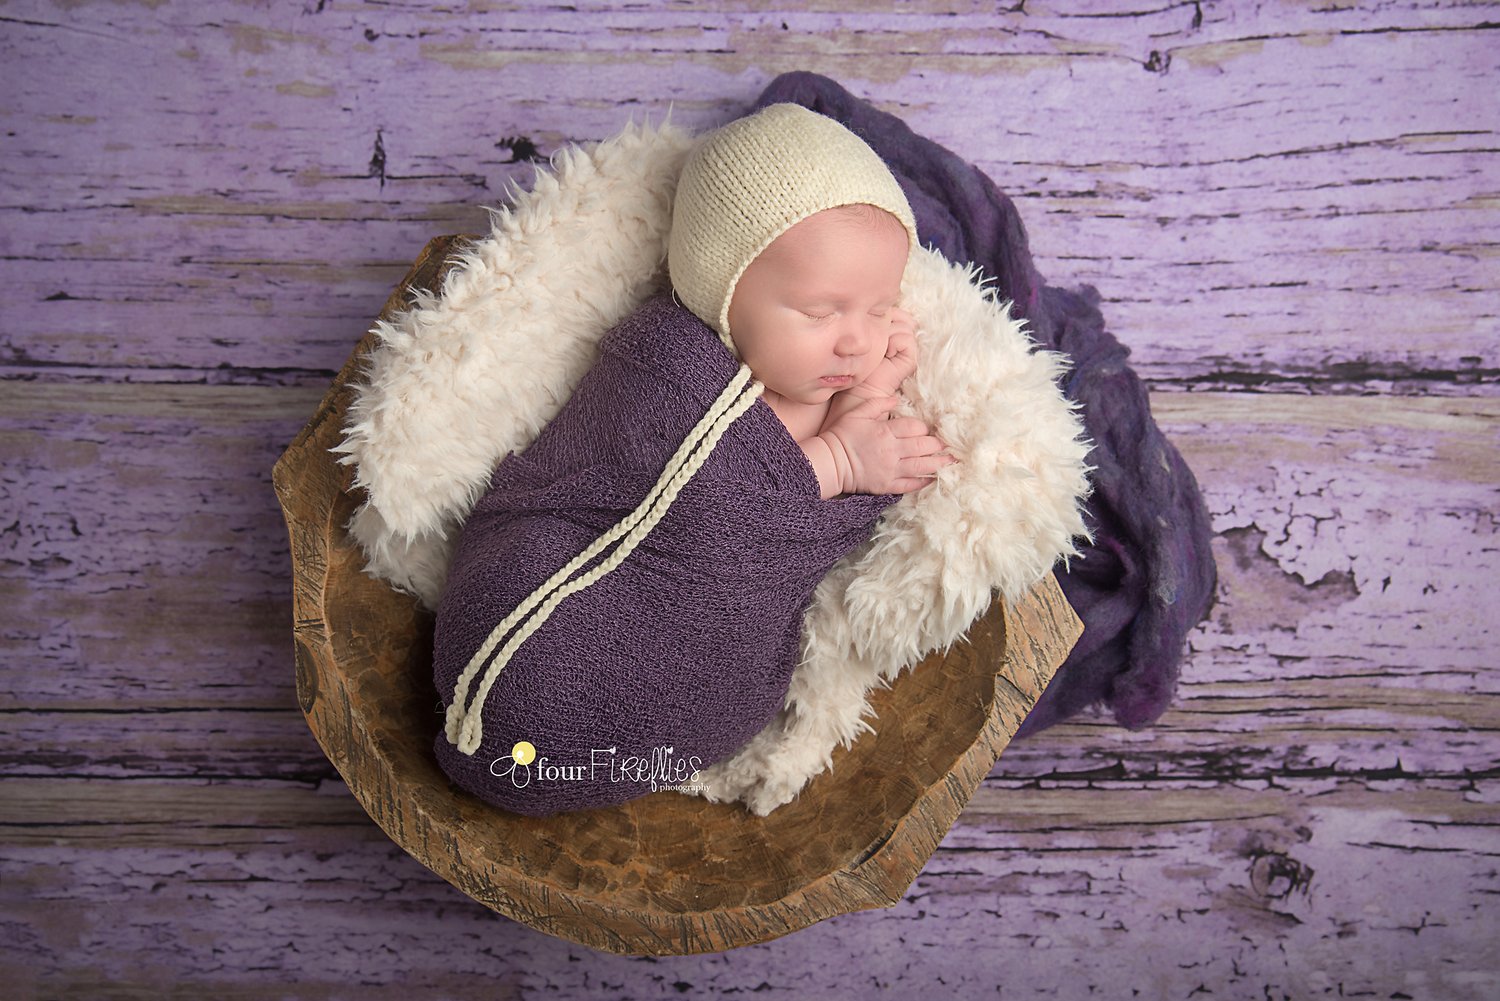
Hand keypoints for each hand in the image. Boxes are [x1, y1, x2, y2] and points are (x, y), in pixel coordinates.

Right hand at [819, 394, 957, 495]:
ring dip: (939, 463)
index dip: (924, 428)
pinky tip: (934, 478)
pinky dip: (924, 482)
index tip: (928, 430)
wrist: (829, 463)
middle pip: (923, 447)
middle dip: (938, 445)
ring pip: (921, 466)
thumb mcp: (858, 412)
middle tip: (950, 444)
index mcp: (885, 431)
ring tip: (952, 461)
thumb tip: (897, 398)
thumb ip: (878, 403)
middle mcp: (891, 451)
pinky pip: (910, 485)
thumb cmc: (842, 435)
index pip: (914, 428)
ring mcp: (890, 470)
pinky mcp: (887, 485)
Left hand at [842, 308, 918, 401]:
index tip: (869, 325)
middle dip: (886, 323)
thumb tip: (883, 304)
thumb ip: (874, 319)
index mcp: (891, 331)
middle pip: (901, 316)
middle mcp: (900, 338)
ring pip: (904, 326)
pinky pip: (906, 338)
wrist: (858, 388)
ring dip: (888, 334)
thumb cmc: (855, 362)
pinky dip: (894, 343)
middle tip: (875, 339)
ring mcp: (906, 348)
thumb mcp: (864, 334)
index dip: (886, 314)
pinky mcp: (910, 359)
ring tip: (880, 348)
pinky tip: (886, 353)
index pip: (897, 311)